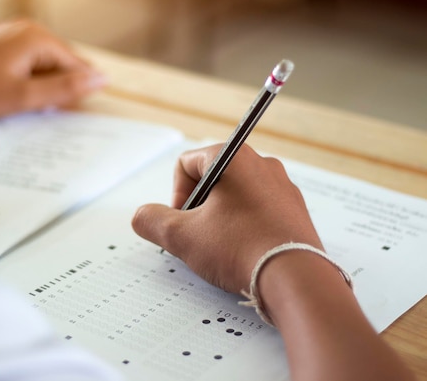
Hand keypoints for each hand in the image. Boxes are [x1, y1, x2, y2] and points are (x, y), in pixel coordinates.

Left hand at [0, 20, 105, 120]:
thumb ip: (65, 88)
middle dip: (58, 89)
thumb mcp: (25, 97)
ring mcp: (11, 34)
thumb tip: (102, 79)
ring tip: (26, 106)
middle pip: (61, 63)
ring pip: (43, 65)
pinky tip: (16, 97)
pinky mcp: (0, 44)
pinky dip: (28, 81)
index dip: (76, 92)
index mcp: (37, 37)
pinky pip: (27, 63)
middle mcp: (27, 28)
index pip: (76, 65)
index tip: (69, 115)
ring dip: (42, 87)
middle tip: (42, 114)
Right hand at [131, 143, 321, 293]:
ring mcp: (282, 187)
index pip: (187, 163)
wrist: (296, 280)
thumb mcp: (183, 236)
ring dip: (219, 219)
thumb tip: (142, 216)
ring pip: (235, 196)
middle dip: (198, 208)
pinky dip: (243, 227)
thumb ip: (152, 221)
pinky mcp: (294, 211)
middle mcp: (262, 165)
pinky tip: (243, 252)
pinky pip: (258, 211)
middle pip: (211, 179)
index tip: (182, 221)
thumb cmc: (241, 250)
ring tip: (221, 248)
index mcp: (234, 158)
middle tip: (198, 237)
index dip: (176, 194)